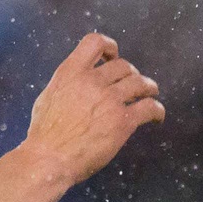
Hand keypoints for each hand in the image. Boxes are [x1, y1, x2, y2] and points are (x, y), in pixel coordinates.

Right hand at [21, 32, 164, 187]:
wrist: (49, 159)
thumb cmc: (45, 136)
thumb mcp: (48, 97)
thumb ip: (67, 85)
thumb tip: (76, 83)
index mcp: (71, 72)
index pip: (95, 42)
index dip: (109, 46)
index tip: (113, 56)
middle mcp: (92, 81)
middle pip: (123, 66)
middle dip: (130, 74)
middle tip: (133, 85)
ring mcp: (109, 100)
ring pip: (140, 83)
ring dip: (149, 87)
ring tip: (151, 93)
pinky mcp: (122, 121)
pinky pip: (149, 108)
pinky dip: (157, 110)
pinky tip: (157, 117)